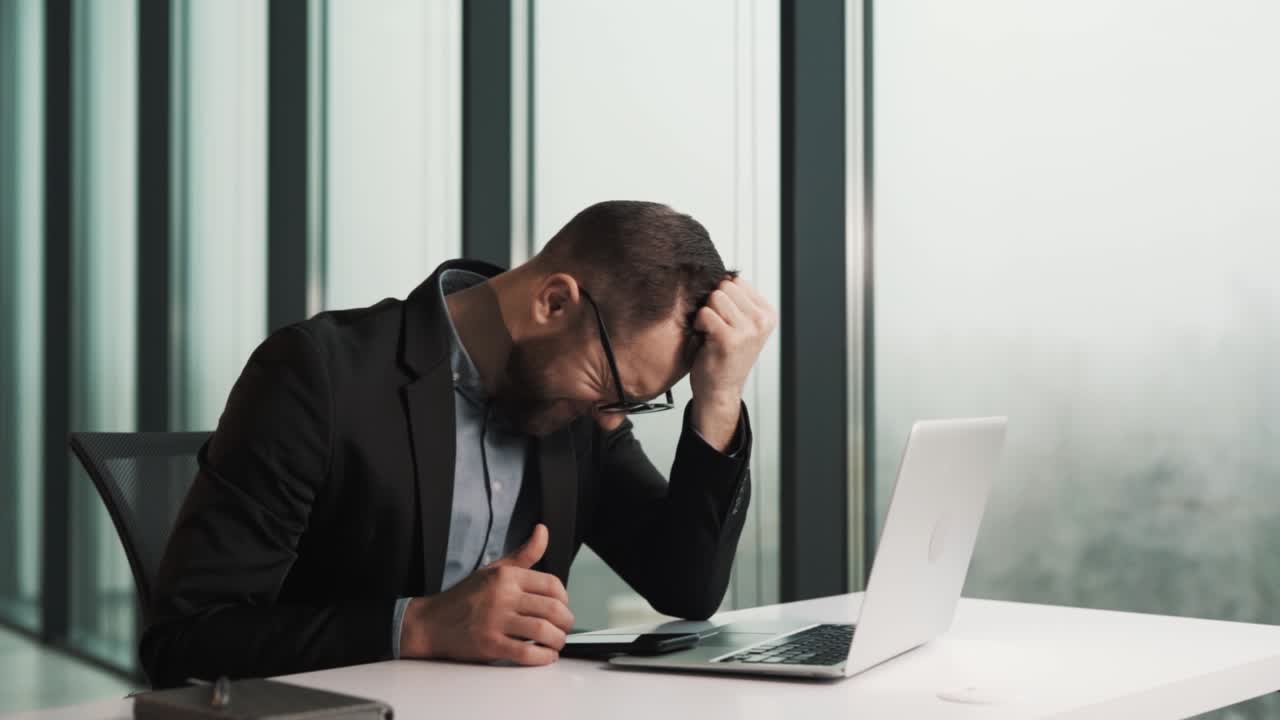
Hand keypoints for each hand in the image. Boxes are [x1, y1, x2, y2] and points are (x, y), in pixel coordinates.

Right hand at [399, 524, 574, 664]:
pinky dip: (543, 657)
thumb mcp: (493, 570)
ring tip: (556, 642)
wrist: (430, 623)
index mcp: (506, 576)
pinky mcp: (490, 645)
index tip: (562, 607)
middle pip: (552, 608)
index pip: (552, 584)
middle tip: (564, 628)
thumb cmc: (463, 597)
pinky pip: (526, 653)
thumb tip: (543, 531)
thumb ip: (523, 554)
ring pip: (543, 631)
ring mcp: (496, 621)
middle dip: (566, 622)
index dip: (564, 598)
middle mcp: (502, 596)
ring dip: (558, 640)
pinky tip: (545, 656)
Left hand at [690, 276, 776, 450]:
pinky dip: (699, 324)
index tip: (724, 318)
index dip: (722, 297)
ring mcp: (748, 330)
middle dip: (713, 303)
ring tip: (709, 331)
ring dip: (705, 313)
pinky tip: (704, 337)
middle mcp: (761, 320)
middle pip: (725, 287)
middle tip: (713, 325)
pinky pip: (705, 313)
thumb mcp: (741, 325)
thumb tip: (723, 274)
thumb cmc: (725, 356)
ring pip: (715, 297)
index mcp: (767, 313)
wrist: (720, 390)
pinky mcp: (729, 339)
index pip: (737, 282)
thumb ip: (737, 300)